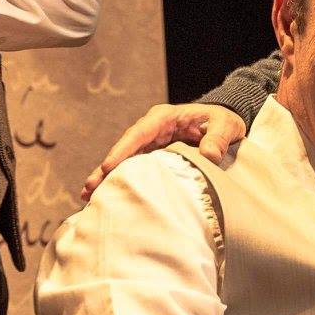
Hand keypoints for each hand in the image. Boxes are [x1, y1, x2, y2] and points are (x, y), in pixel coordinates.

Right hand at [81, 103, 246, 198]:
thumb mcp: (226, 125)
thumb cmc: (224, 122)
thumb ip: (219, 137)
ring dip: (108, 178)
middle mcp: (152, 130)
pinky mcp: (153, 157)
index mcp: (165, 118)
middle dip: (107, 168)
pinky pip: (134, 169)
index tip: (109, 166)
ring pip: (125, 161)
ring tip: (88, 197)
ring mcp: (151, 144)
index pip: (140, 133)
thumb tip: (210, 154)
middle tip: (90, 187)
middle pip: (125, 149)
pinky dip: (121, 181)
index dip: (123, 149)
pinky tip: (107, 196)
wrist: (225, 127)